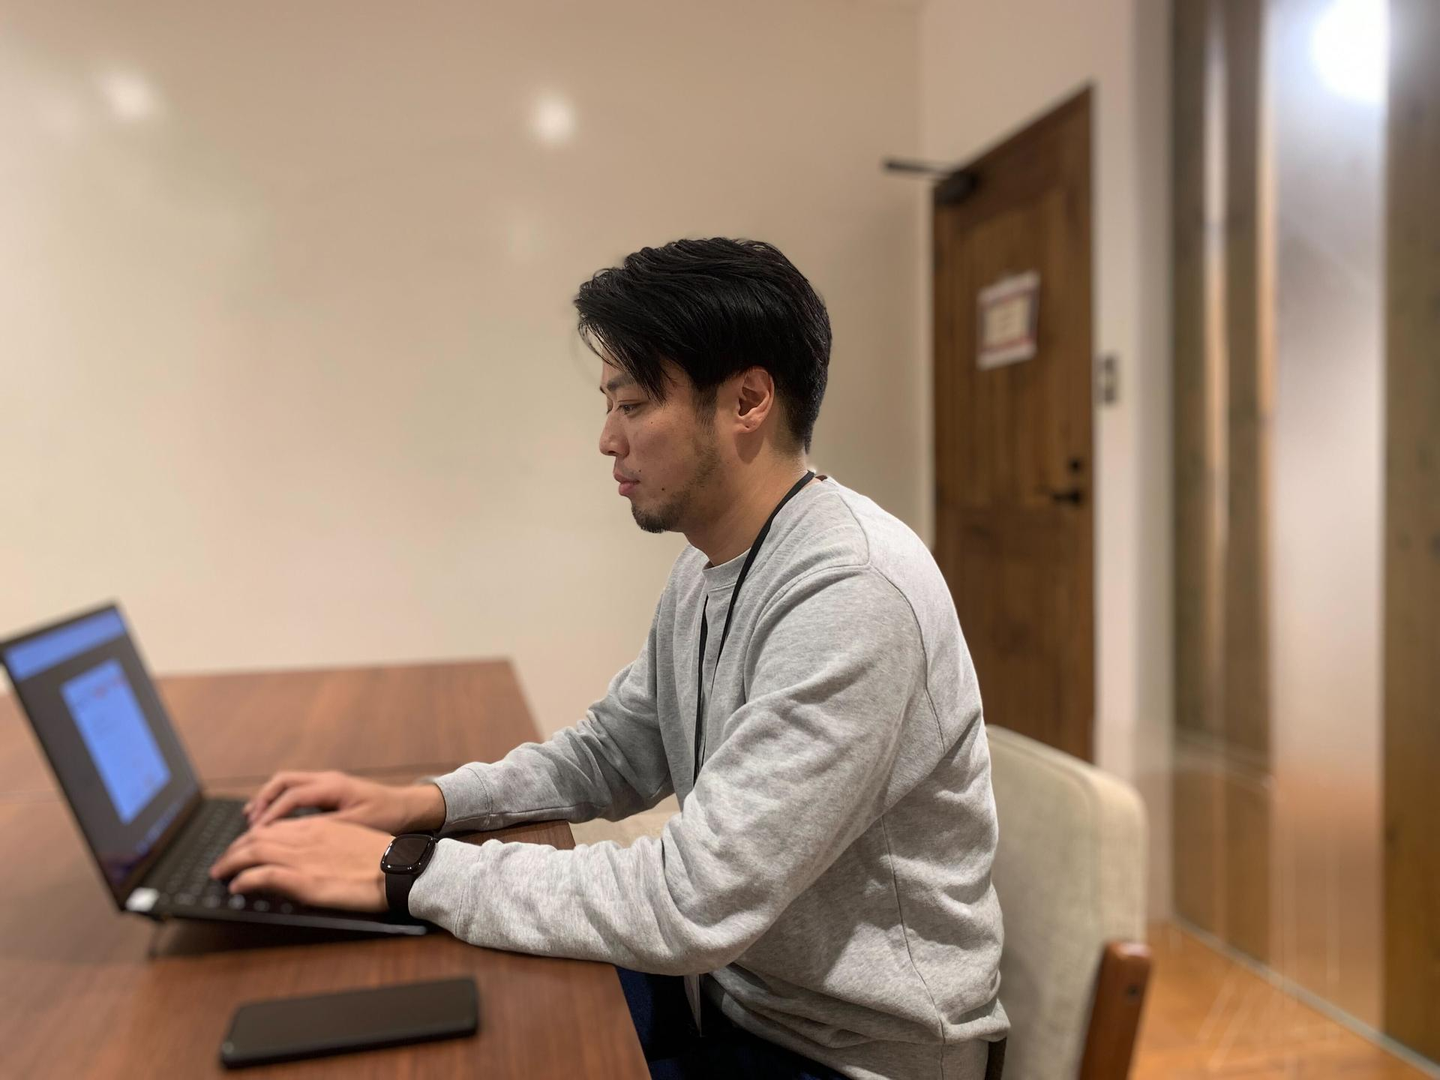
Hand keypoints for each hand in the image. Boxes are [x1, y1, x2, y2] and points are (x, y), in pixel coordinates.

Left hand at [209, 816, 391, 911]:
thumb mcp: (349, 840)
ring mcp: (303, 858)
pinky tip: (236, 886)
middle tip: (222, 861)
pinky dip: (244, 880)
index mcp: (318, 827)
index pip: (274, 827)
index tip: (243, 848)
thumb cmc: (381, 858)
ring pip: (254, 851)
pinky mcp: (303, 881)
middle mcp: (306, 838)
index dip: (252, 837)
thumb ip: (324, 843)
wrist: (398, 868)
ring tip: (220, 872)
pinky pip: (263, 875)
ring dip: (231, 861)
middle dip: (234, 849)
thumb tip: (307, 855)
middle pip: (258, 837)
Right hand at [244, 770, 443, 832]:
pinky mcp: (329, 789)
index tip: (257, 832)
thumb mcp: (356, 826)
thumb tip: (292, 836)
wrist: (407, 807)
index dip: (271, 813)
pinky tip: (274, 818)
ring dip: (269, 799)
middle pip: (283, 781)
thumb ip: (325, 829)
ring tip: (253, 819)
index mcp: (332, 786)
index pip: (291, 795)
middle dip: (262, 800)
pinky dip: (280, 801)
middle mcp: (326, 779)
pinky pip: (297, 789)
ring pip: (287, 782)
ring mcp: (327, 781)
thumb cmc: (387, 816)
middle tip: (249, 823)